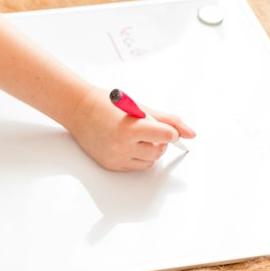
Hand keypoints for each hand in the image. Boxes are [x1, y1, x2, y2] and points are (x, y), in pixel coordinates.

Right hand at [66, 89, 195, 171]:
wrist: (78, 110)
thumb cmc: (108, 104)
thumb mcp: (139, 107)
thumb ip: (167, 120)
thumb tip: (191, 134)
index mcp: (130, 128)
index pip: (165, 135)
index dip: (169, 132)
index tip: (167, 129)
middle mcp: (122, 146)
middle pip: (159, 150)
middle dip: (158, 140)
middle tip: (145, 128)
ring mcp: (116, 158)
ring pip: (150, 161)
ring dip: (150, 149)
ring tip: (135, 135)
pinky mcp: (111, 166)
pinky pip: (137, 166)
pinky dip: (137, 156)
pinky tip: (126, 143)